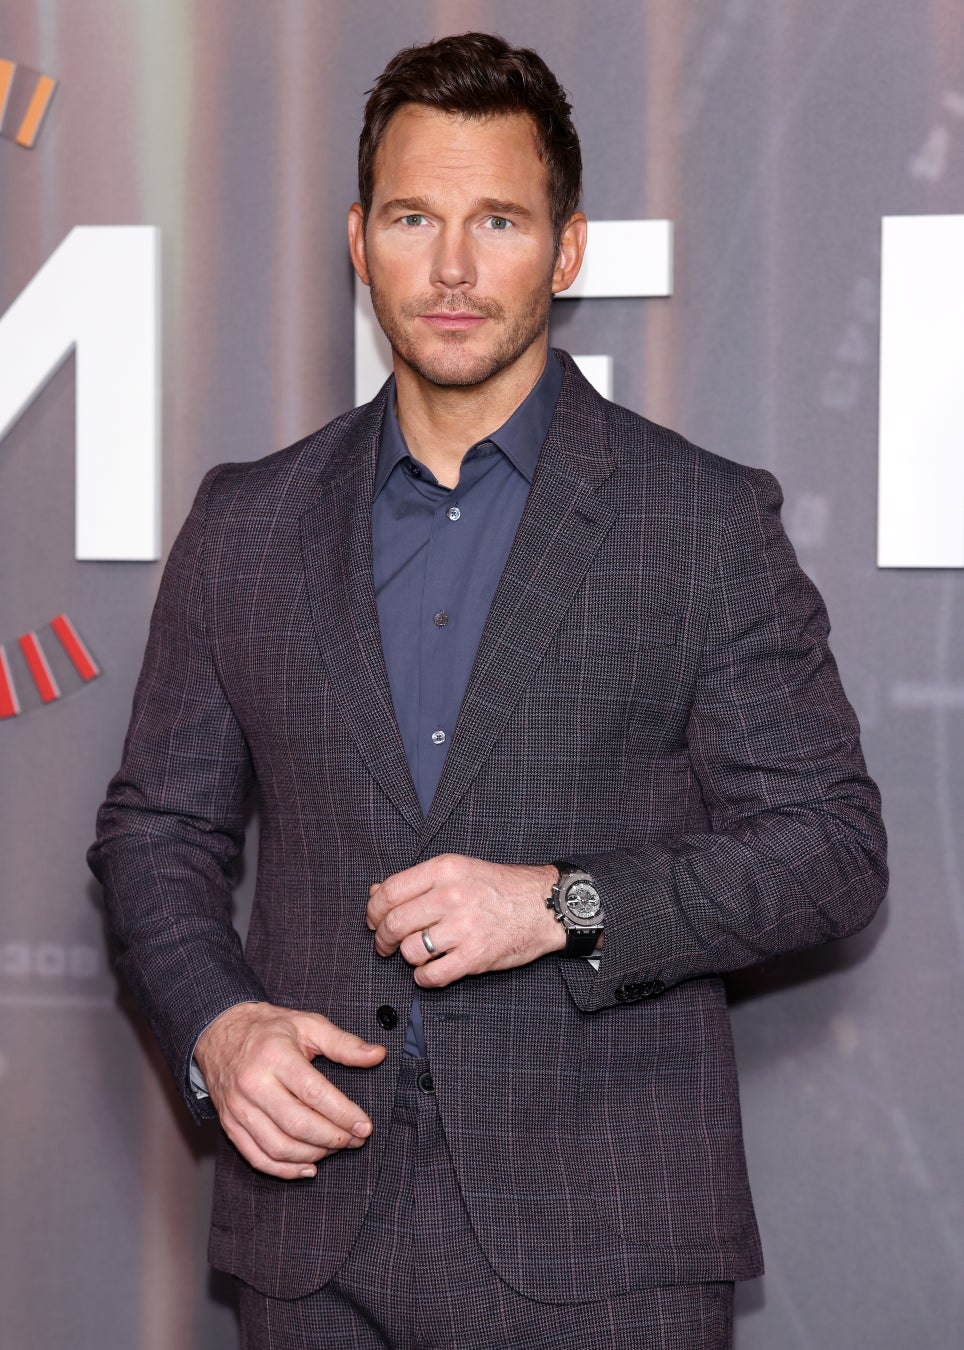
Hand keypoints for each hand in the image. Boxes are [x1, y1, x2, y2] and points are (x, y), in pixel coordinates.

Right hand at [194, 1002, 386, 1179]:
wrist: (220, 1031)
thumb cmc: (269, 1029)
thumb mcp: (308, 1024)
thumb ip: (343, 1043)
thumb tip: (377, 1055)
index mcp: (275, 1057)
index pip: (315, 1094)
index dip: (344, 1114)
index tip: (365, 1126)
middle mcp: (254, 1084)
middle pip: (298, 1125)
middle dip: (333, 1138)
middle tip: (356, 1139)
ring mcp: (238, 1108)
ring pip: (279, 1147)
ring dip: (313, 1154)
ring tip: (336, 1148)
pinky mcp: (229, 1124)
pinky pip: (257, 1158)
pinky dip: (285, 1170)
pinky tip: (308, 1167)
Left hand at [366, 854, 563, 987]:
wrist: (545, 904)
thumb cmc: (499, 887)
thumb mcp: (458, 870)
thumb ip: (417, 881)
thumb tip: (375, 893)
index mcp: (444, 869)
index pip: (389, 892)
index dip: (373, 911)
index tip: (374, 920)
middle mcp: (451, 895)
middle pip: (394, 923)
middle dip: (382, 939)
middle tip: (384, 945)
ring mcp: (464, 927)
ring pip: (410, 951)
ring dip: (407, 957)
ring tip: (417, 954)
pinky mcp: (476, 956)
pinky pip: (432, 976)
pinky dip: (424, 977)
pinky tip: (430, 970)